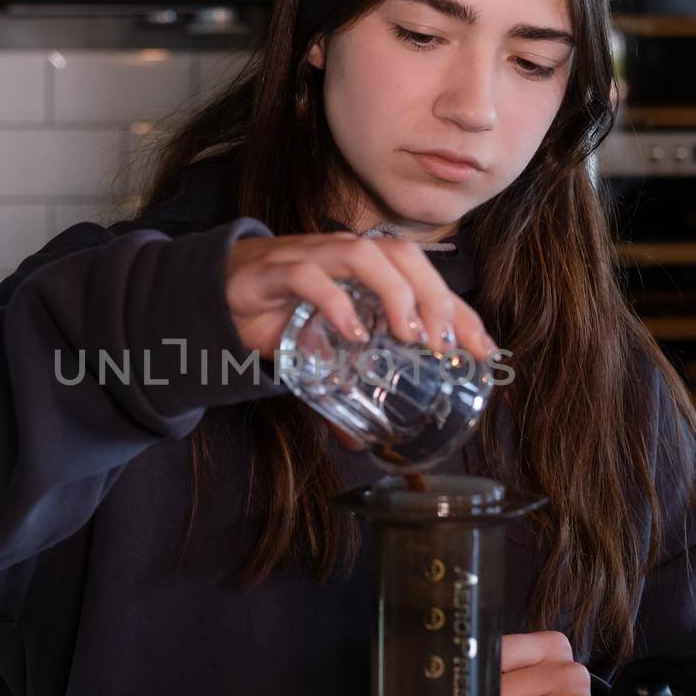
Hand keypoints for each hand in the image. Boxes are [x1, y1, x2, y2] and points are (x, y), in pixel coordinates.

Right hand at [225, 231, 494, 361]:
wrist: (211, 292)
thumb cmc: (274, 312)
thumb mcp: (316, 350)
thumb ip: (339, 386)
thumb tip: (362, 440)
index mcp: (362, 270)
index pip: (425, 278)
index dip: (459, 310)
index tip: (483, 350)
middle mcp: (342, 256)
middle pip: (404, 255)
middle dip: (435, 296)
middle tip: (444, 345)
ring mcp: (309, 258)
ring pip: (364, 255)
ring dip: (396, 294)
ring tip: (409, 336)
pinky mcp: (274, 271)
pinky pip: (309, 277)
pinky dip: (336, 302)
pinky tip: (352, 333)